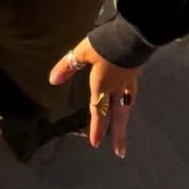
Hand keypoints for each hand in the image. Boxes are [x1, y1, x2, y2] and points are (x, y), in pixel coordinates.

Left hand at [48, 38, 138, 158]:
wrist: (132, 36)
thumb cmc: (105, 45)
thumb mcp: (83, 53)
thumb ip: (68, 66)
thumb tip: (52, 80)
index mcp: (102, 86)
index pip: (98, 111)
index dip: (96, 128)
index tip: (95, 144)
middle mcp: (116, 88)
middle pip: (117, 116)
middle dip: (118, 135)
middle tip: (120, 153)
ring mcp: (128, 82)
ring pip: (126, 107)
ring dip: (124, 122)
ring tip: (123, 132)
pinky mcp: (135, 73)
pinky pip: (131, 95)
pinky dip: (128, 104)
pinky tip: (129, 102)